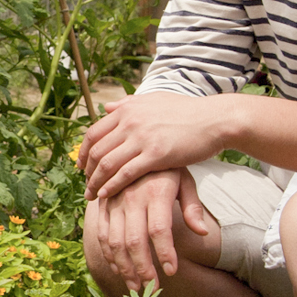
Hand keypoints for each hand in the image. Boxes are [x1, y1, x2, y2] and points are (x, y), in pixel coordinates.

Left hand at [79, 93, 230, 200]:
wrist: (215, 119)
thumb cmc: (188, 112)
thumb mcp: (155, 100)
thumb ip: (129, 104)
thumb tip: (107, 107)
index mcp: (128, 109)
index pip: (94, 132)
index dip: (83, 152)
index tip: (80, 166)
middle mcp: (130, 121)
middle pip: (96, 150)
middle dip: (86, 171)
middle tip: (85, 185)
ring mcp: (142, 138)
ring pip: (107, 163)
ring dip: (95, 183)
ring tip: (91, 195)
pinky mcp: (155, 154)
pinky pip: (125, 173)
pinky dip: (112, 186)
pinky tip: (107, 196)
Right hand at [90, 167, 212, 288]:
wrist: (136, 144)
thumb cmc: (167, 167)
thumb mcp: (185, 179)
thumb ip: (193, 206)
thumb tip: (202, 232)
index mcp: (155, 191)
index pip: (159, 229)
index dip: (164, 253)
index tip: (172, 272)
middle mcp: (132, 197)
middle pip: (134, 240)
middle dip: (143, 268)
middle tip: (152, 288)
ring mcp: (114, 201)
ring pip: (115, 241)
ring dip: (124, 267)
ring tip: (135, 286)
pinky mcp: (103, 205)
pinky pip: (102, 234)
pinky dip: (109, 255)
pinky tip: (119, 269)